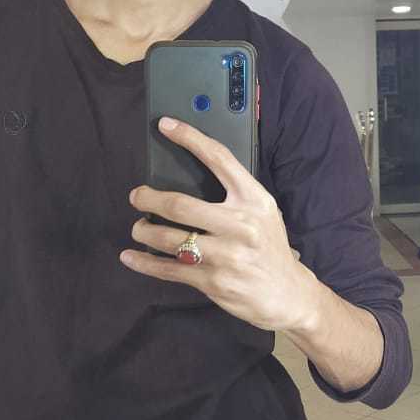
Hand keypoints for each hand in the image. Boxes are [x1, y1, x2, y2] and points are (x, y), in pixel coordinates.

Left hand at [122, 117, 314, 332]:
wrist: (289, 294)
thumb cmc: (270, 248)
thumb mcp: (264, 213)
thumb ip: (235, 195)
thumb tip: (189, 176)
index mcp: (254, 200)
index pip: (219, 158)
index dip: (190, 138)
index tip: (166, 125)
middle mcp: (240, 225)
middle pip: (180, 204)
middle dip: (149, 198)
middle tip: (137, 196)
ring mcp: (226, 255)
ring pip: (169, 238)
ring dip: (144, 230)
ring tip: (139, 227)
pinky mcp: (213, 281)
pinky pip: (169, 268)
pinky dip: (144, 262)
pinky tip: (131, 256)